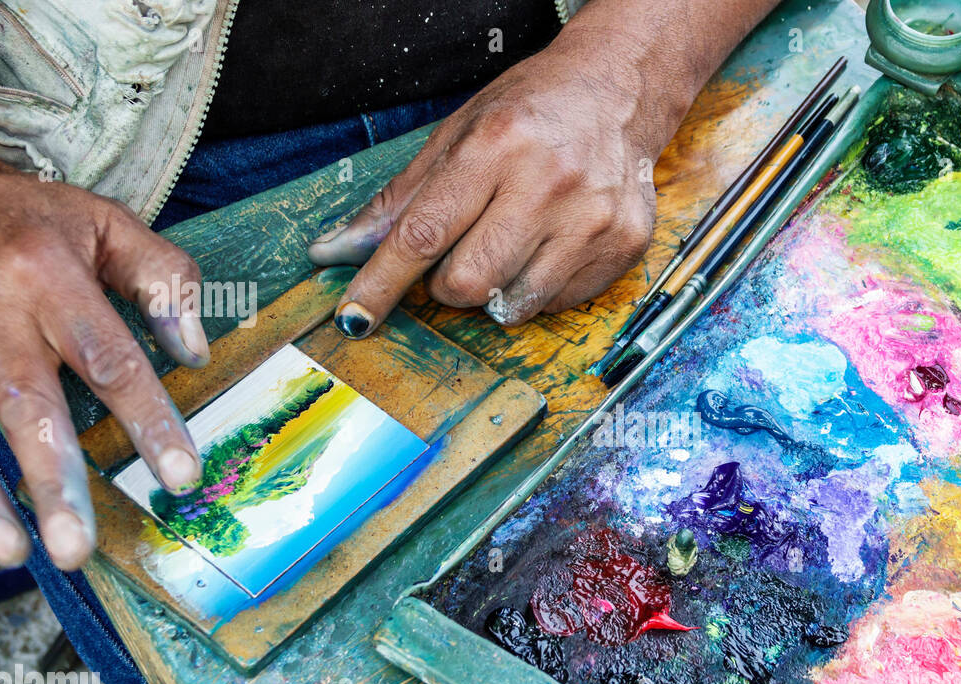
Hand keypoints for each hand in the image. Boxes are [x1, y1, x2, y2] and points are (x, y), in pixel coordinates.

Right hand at [0, 165, 208, 570]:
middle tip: (75, 549)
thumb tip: (194, 352)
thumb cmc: (28, 215)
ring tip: (12, 556)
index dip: (148, 420)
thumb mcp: (103, 222)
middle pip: (25, 404)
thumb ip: (161, 279)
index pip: (111, 358)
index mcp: (47, 272)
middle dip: (51, 481)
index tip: (181, 476)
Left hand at [308, 20, 691, 332]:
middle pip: (468, 283)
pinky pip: (555, 304)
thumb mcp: (458, 135)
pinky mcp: (623, 246)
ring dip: (495, 288)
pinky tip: (550, 244)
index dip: (383, 281)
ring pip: (511, 305)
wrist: (617, 92)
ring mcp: (592, 219)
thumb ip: (400, 199)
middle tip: (461, 251)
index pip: (424, 233)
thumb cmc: (530, 112)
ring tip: (512, 242)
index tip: (356, 315)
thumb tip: (338, 251)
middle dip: (447, 284)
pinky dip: (537, 287)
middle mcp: (549, 183)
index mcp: (497, 144)